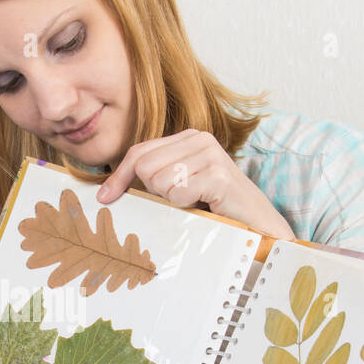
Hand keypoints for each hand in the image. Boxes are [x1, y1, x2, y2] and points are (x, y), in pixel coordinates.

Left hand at [97, 129, 295, 240]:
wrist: (258, 226)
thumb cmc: (216, 209)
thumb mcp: (180, 187)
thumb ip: (153, 180)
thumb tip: (108, 190)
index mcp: (188, 137)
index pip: (139, 152)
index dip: (119, 176)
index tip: (104, 198)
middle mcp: (200, 139)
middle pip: (144, 166)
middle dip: (152, 191)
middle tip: (179, 202)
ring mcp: (211, 154)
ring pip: (158, 180)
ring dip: (171, 200)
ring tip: (196, 203)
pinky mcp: (218, 175)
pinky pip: (177, 192)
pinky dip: (185, 206)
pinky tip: (205, 206)